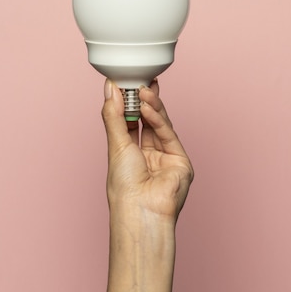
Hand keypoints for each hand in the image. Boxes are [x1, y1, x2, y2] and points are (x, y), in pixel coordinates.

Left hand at [101, 79, 193, 221]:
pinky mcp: (181, 160)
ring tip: (142, 89)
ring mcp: (166, 157)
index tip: (127, 83)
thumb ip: (113, 114)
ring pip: (160, 124)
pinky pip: (168, 134)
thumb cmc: (124, 188)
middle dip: (144, 100)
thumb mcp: (115, 144)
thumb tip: (109, 88)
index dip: (129, 103)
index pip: (131, 123)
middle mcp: (150, 155)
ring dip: (151, 105)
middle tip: (140, 79)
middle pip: (148, 121)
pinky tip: (147, 106)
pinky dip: (158, 118)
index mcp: (131, 155)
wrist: (140, 211)